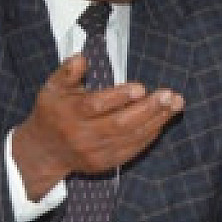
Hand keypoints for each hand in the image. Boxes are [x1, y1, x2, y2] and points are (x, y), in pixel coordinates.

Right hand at [12, 55, 183, 200]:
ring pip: (131, 138)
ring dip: (156, 121)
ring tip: (175, 104)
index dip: (119, 97)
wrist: (45, 150)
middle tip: (169, 95)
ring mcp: (95, 153)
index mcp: (69, 114)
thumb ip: (67, 72)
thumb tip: (82, 58)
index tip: (140, 87)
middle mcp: (82, 136)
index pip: (95, 106)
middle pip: (119, 124)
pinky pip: (132, 150)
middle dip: (148, 109)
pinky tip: (163, 119)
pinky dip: (150, 134)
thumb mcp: (52, 87)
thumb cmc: (53, 111)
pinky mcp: (105, 163)